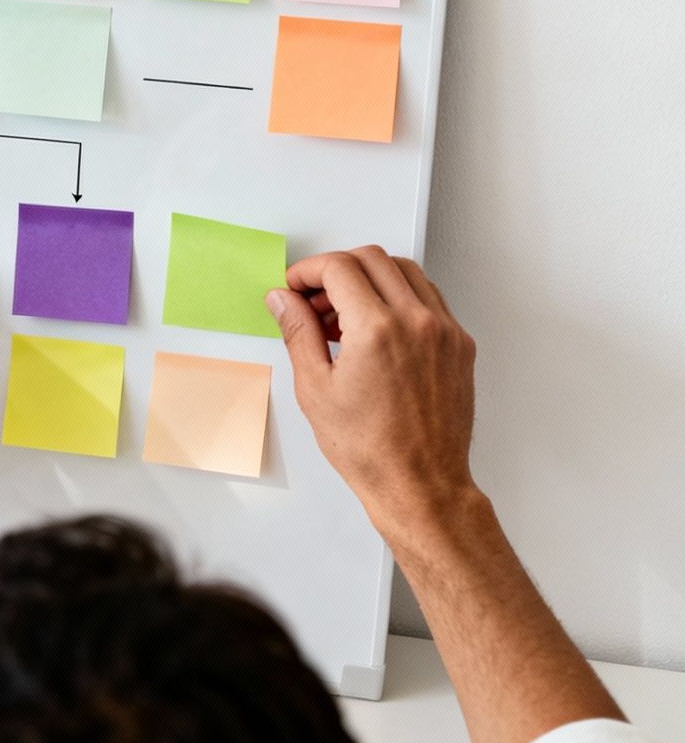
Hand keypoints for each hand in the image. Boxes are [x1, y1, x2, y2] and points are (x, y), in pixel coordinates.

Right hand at [267, 246, 479, 532]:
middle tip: (313, 298)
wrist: (420, 483)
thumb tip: (283, 300)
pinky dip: (398, 298)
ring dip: (369, 278)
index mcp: (376, 330)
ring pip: (404, 271)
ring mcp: (444, 331)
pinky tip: (375, 328)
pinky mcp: (459, 344)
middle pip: (372, 259)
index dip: (308, 271)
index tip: (295, 288)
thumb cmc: (370, 448)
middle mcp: (416, 322)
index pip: (339, 267)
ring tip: (344, 315)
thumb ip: (298, 332)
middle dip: (336, 269)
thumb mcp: (315, 388)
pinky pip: (428, 298)